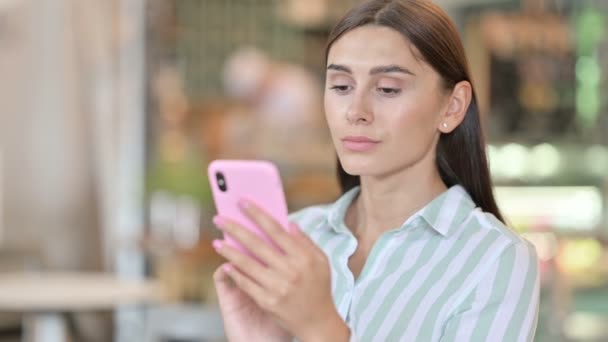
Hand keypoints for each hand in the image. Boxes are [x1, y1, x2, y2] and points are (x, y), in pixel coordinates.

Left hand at [212, 199, 349, 341]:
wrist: (318, 323)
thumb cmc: (319, 289)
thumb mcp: (321, 261)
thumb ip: (305, 241)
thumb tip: (289, 223)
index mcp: (303, 257)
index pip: (276, 230)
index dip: (257, 214)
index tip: (242, 203)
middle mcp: (290, 270)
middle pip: (257, 244)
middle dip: (235, 228)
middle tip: (219, 219)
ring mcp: (278, 287)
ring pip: (247, 264)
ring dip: (229, 251)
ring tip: (217, 242)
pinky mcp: (268, 302)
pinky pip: (247, 284)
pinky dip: (236, 274)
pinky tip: (226, 265)